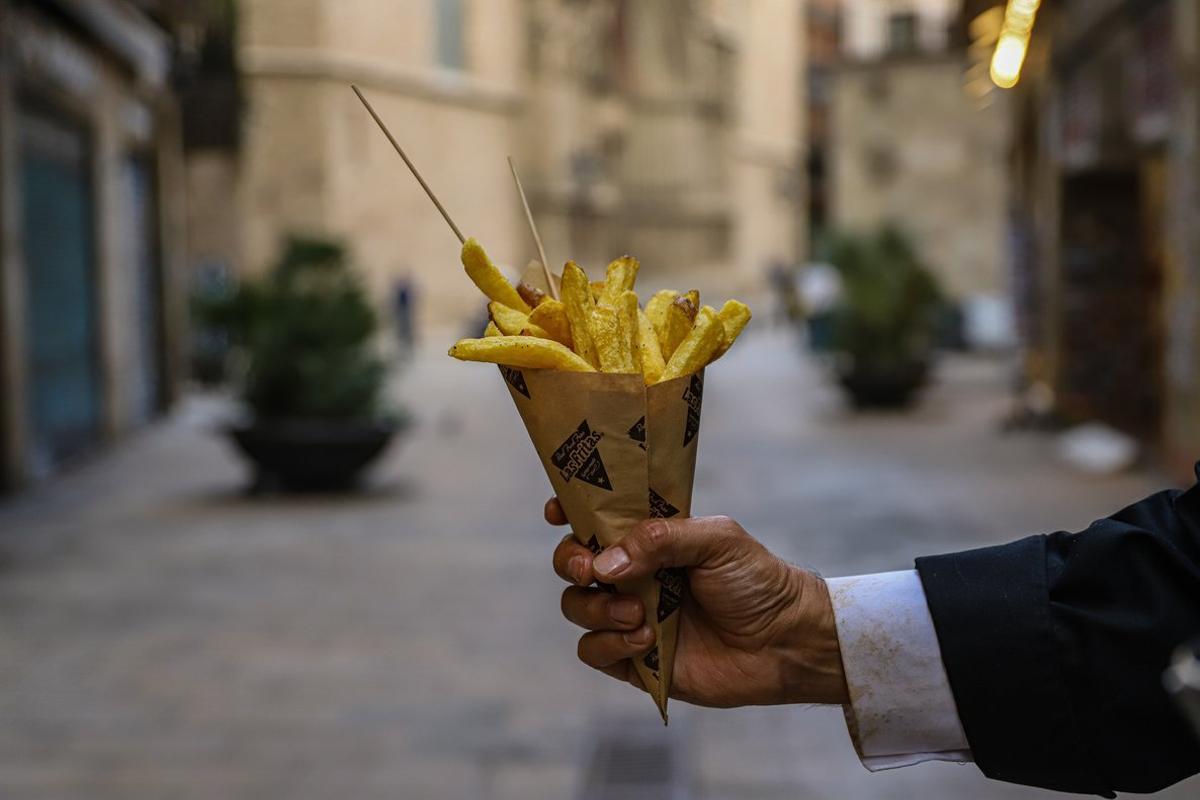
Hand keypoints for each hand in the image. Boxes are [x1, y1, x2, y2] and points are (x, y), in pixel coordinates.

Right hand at [547, 498, 848, 706]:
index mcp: (650, 538)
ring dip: (596, 608)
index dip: (569, 512)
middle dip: (569, 561)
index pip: (596, 519)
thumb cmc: (756, 581)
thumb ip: (661, 538)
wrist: (784, 642)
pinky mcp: (634, 660)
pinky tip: (644, 639)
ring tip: (638, 613)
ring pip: (576, 606)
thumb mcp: (717, 540)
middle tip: (590, 569)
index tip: (556, 512)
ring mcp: (630, 616)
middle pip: (572, 562)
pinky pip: (592, 651)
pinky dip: (609, 644)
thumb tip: (605, 562)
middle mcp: (633, 574)